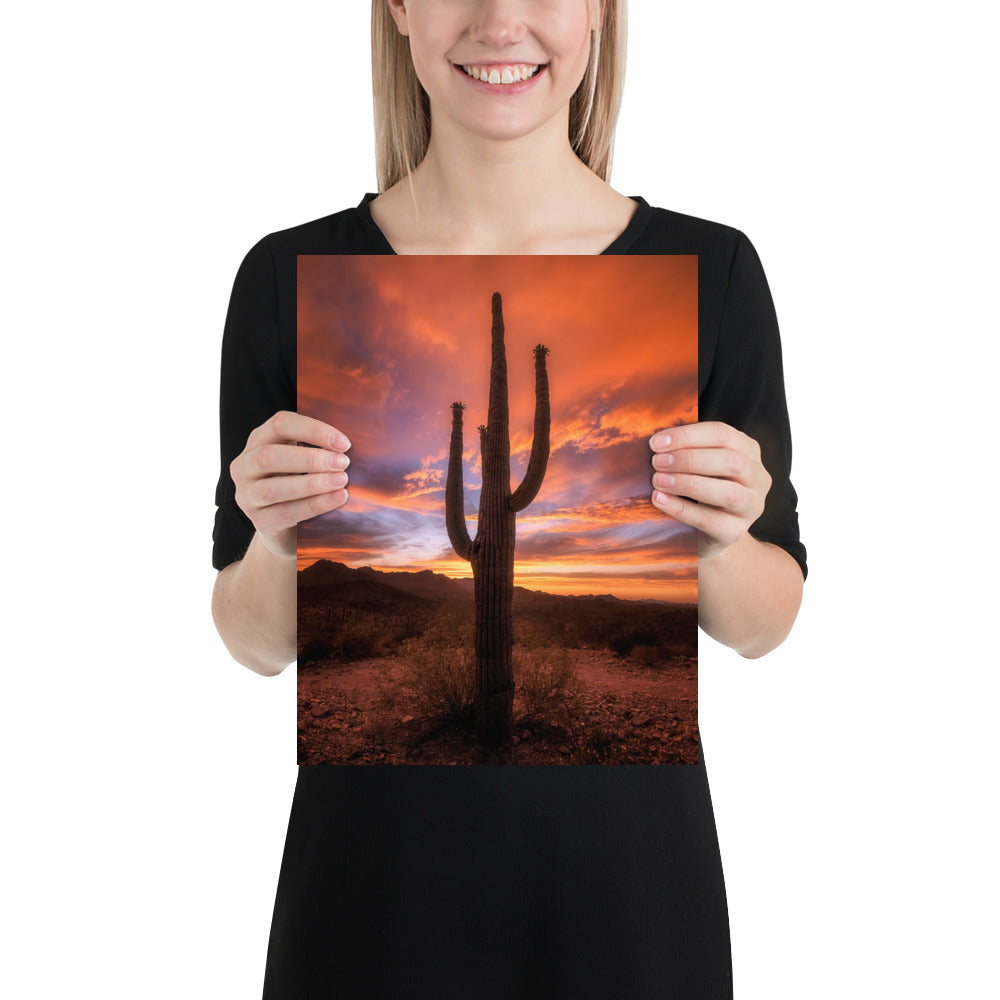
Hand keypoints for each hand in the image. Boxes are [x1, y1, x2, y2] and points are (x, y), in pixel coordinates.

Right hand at [229, 410, 350, 558]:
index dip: (313, 430)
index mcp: (257, 442)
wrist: (287, 528)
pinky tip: (337, 498)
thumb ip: (317, 446)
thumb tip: (345, 444)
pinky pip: (286, 513)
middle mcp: (244, 467)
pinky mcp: (260, 522)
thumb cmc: (299, 483)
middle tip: (342, 462)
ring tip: (341, 481)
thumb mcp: (302, 460)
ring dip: (311, 483)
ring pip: (273, 488)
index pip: (280, 425)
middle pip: (269, 456)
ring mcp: (247, 496)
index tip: (344, 443)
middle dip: (310, 458)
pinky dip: (314, 505)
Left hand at [649, 421, 770, 561]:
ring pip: (728, 492)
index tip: (656, 443)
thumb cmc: (702, 490)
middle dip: (689, 459)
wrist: (710, 532)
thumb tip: (656, 442)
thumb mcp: (700, 465)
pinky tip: (660, 499)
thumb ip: (686, 450)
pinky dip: (681, 509)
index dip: (687, 436)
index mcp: (748, 451)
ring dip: (688, 483)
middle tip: (657, 462)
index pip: (722, 434)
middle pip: (731, 461)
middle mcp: (757, 477)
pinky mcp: (736, 531)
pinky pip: (710, 520)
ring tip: (658, 480)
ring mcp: (751, 506)